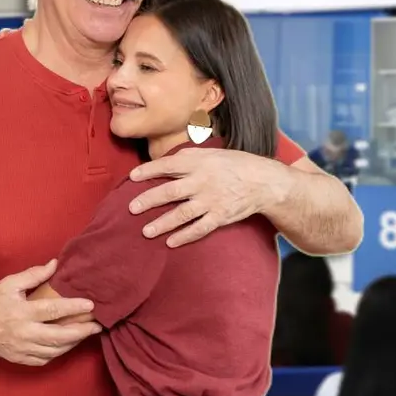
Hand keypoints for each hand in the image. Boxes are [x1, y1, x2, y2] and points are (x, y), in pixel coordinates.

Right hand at [0, 260, 100, 365]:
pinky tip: (67, 345)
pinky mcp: (17, 357)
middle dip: (81, 331)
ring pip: (53, 351)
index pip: (53, 310)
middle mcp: (22, 332)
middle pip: (58, 336)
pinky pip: (42, 360)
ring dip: (73, 343)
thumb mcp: (10, 283)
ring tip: (87, 334)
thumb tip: (55, 263)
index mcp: (22, 312)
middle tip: (97, 325)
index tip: (91, 305)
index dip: (74, 307)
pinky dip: (57, 353)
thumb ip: (34, 275)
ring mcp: (20, 348)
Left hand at [128, 148, 292, 246]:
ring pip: (182, 214)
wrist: (263, 182)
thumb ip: (190, 157)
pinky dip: (184, 236)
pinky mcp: (220, 217)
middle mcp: (203, 182)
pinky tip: (171, 242)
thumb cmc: (236, 164)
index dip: (149, 171)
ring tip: (146, 231)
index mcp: (200, 163)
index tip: (132, 177)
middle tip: (131, 208)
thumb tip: (166, 162)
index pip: (168, 166)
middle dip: (148, 200)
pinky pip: (199, 229)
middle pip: (170, 192)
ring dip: (162, 223)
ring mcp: (211, 201)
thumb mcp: (213, 153)